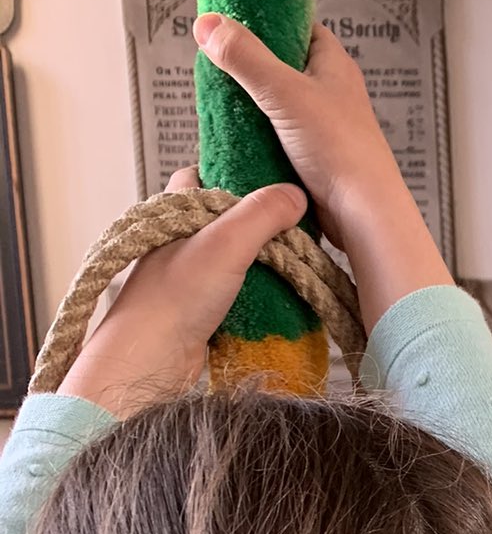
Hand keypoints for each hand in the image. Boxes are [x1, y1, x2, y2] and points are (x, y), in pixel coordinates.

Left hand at [57, 172, 305, 415]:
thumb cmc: (175, 298)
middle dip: (259, 224)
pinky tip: (276, 296)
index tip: (270, 183)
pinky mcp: (202, 307)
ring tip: (291, 263)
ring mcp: (191, 274)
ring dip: (262, 262)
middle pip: (227, 218)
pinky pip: (236, 289)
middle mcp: (182, 239)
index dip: (234, 175)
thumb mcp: (225, 244)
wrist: (152, 358)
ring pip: (235, 255)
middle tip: (292, 229)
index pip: (203, 176)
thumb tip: (296, 194)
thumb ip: (262, 214)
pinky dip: (257, 291)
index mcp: (177, 211)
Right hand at [193, 15, 450, 327]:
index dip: (267, 18)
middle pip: (282, 65)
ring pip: (277, 104)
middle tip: (214, 63)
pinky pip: (278, 137)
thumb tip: (207, 23)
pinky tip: (233, 136)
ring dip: (250, 105)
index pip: (298, 25)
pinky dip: (257, 135)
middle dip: (250, 65)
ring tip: (216, 99)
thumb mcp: (284, 92)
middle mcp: (331, 91)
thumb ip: (245, 57)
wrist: (362, 215)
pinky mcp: (313, 157)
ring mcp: (322, 126)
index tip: (231, 18)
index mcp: (334, 63)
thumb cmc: (337, 149)